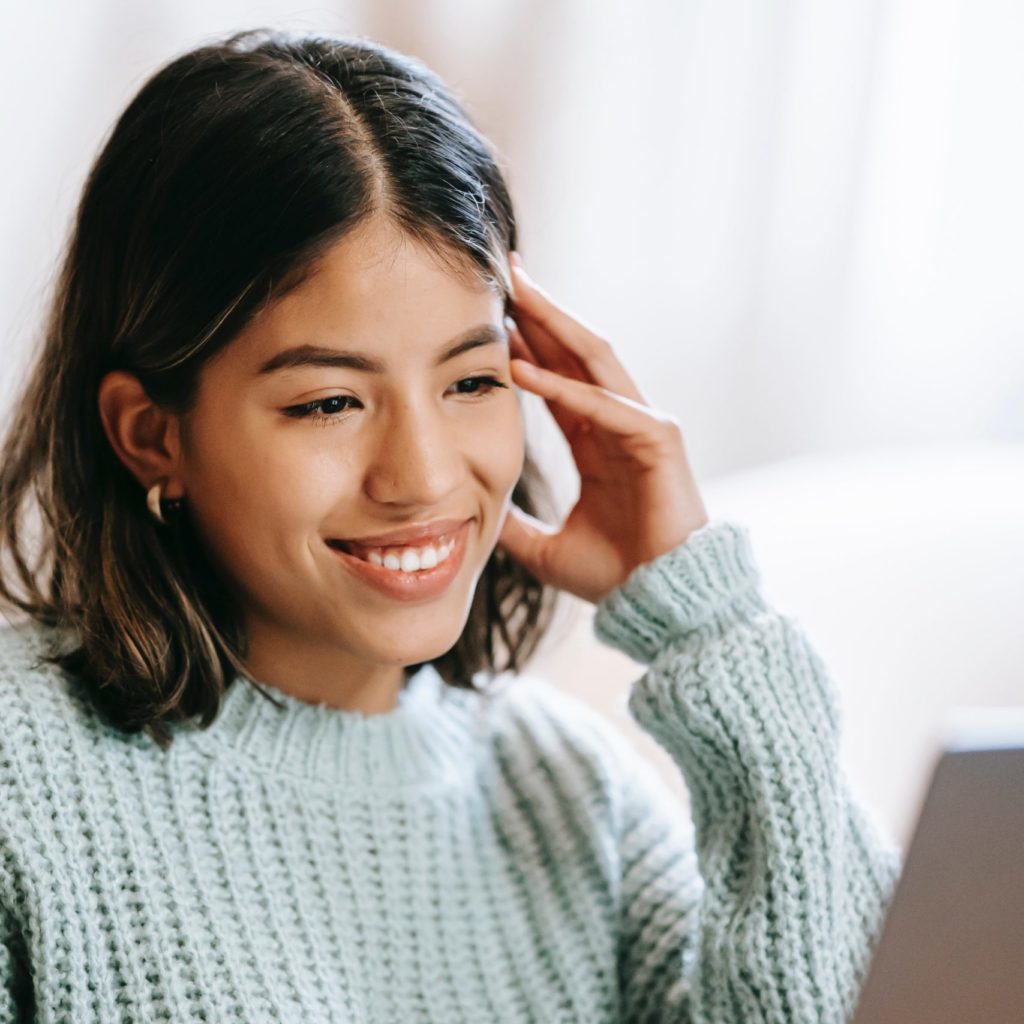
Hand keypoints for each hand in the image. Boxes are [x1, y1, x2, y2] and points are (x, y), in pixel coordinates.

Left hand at [498, 253, 709, 604]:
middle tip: (505, 271)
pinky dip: (564, 387)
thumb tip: (475, 521)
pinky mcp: (658, 441)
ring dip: (554, 324)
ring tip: (516, 291)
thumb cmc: (618, 577)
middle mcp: (620, 425)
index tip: (490, 314)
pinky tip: (523, 369)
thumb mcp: (547, 549)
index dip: (527, 343)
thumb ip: (516, 527)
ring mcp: (642, 428)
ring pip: (595, 361)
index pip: (558, 378)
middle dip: (541, 311)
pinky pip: (604, 406)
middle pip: (576, 353)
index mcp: (598, 443)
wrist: (661, 605)